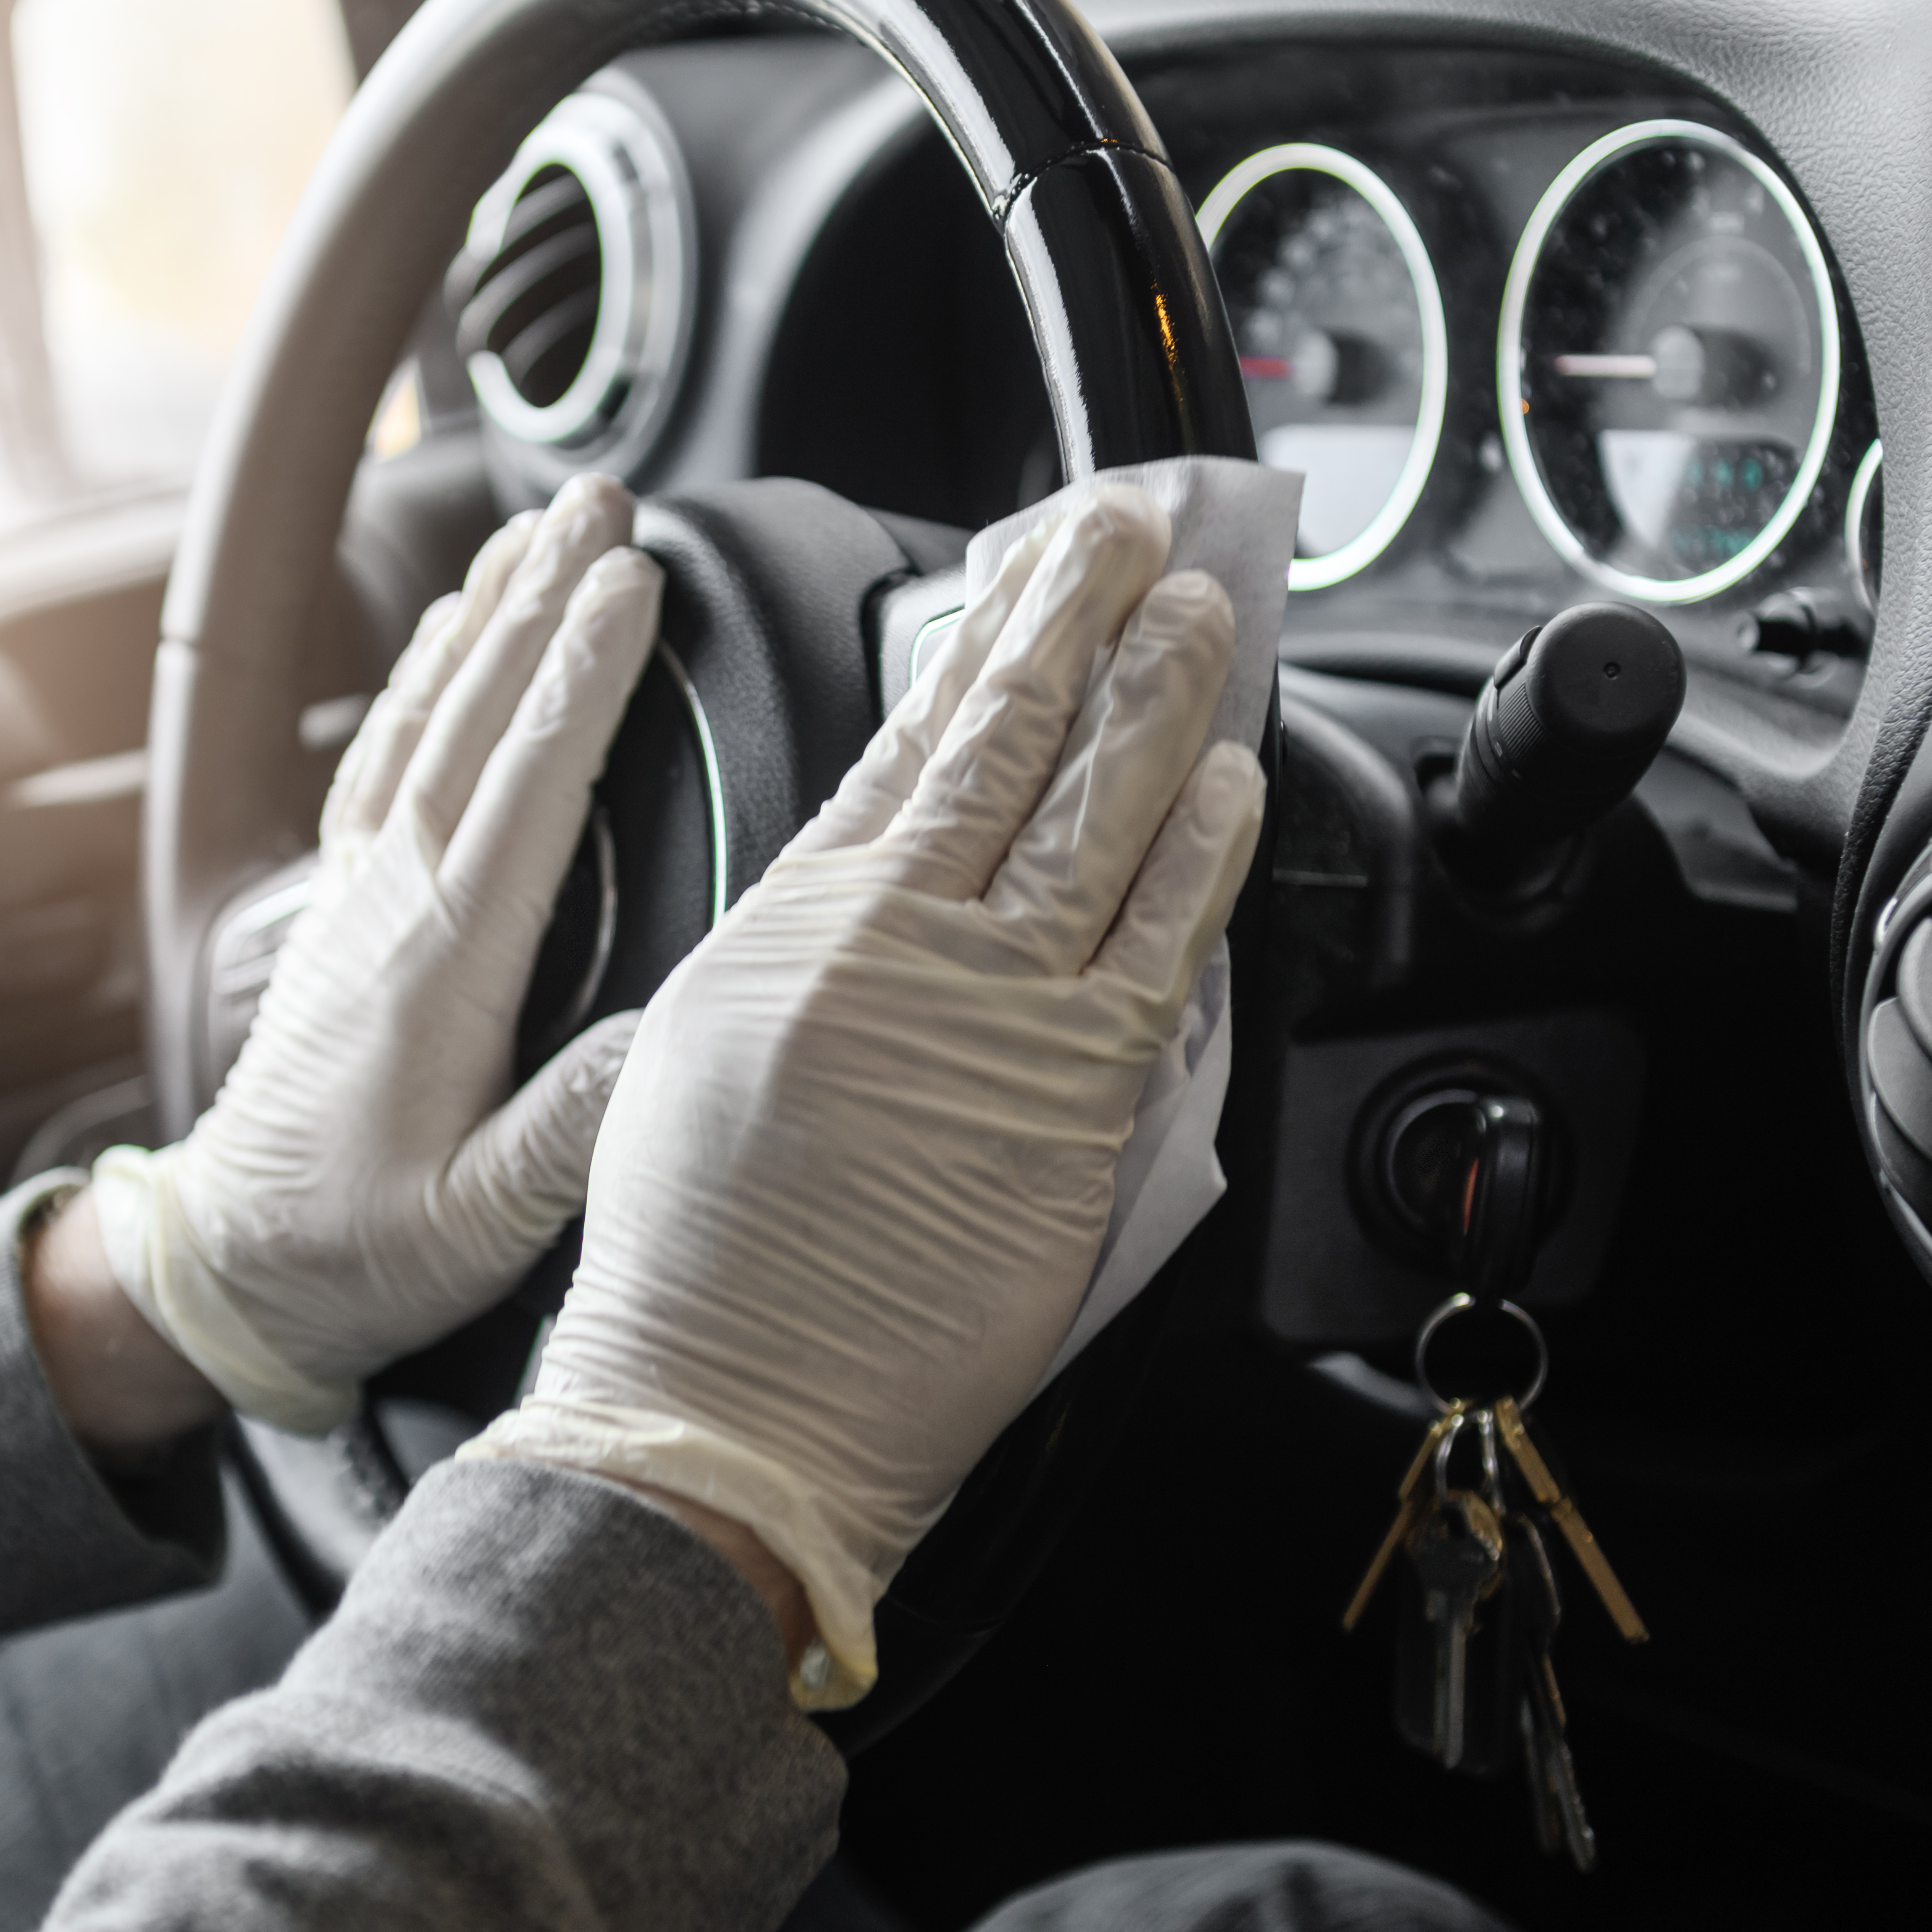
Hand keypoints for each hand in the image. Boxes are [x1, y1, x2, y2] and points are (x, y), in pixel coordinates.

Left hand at [82, 475, 662, 1438]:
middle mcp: (395, 905)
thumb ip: (573, 1131)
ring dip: (484, 615)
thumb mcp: (479, 1225)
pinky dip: (425, 678)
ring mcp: (361, 896)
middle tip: (605, 502)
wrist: (229, 1269)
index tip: (632, 583)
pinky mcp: (346, 908)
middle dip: (544, 599)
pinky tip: (452, 632)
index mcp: (445, 966)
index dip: (583, 677)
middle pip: (478, 717)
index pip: (527, 785)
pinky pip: (386, 755)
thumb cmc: (357, 1251)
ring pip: (427, 716)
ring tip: (537, 527)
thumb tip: (676, 1037)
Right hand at [464, 488, 1264, 1705]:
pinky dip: (1203, 845)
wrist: (721, 1401)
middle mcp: (891, 939)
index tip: (1029, 562)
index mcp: (794, 920)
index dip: (983, 633)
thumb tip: (886, 872)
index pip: (911, 737)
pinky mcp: (1073, 1093)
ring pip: (1098, 810)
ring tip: (1200, 613)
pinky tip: (1231, 777)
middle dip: (1082, 613)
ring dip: (1160, 696)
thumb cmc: (699, 1261)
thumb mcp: (703, 1048)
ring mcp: (989, 1009)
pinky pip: (1162, 938)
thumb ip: (806, 948)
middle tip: (1134, 530)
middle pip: (1010, 737)